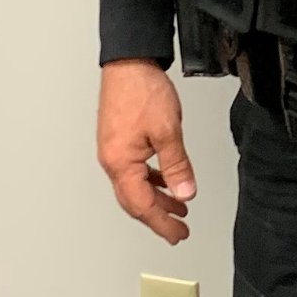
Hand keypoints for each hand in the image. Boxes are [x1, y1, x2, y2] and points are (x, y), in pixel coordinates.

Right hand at [97, 59, 196, 242]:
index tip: (177, 234)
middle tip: (178, 229)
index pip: (142, 206)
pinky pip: (134, 171)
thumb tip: (185, 193)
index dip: (162, 224)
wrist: (129, 62)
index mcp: (120, 163)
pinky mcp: (119, 140)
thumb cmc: (141, 90)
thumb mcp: (168, 131)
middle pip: (134, 201)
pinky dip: (151, 180)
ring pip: (134, 186)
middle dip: (158, 217)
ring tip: (178, 206)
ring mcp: (113, 151)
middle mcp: (112, 161)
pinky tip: (165, 179)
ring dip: (156, 199)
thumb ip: (177, 166)